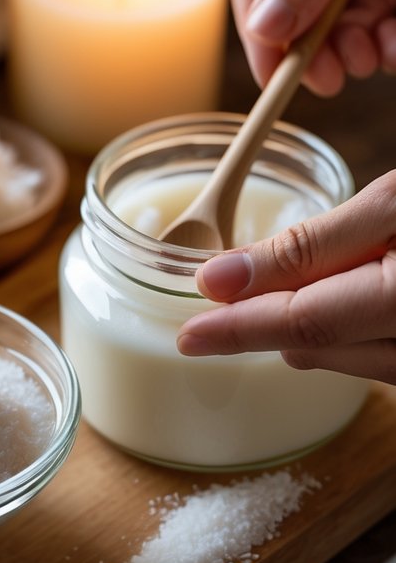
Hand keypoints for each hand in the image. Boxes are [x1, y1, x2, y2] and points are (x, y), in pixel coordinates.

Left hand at [176, 172, 395, 384]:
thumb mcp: (391, 206)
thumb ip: (309, 246)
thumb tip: (220, 279)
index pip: (303, 325)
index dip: (240, 328)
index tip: (188, 335)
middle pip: (315, 347)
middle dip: (266, 320)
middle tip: (225, 292)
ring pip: (340, 356)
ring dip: (308, 324)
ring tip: (306, 273)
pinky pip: (371, 355)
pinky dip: (341, 328)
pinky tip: (340, 291)